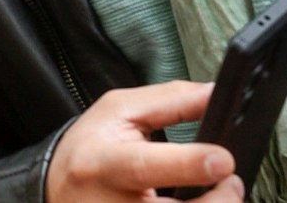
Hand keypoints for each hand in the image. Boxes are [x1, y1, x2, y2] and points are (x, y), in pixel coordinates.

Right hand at [45, 81, 241, 201]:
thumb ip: (171, 100)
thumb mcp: (119, 110)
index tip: (223, 160)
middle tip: (231, 183)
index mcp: (104, 162)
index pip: (145, 167)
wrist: (56, 189)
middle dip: (221, 202)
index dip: (188, 165)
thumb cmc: (89, 149)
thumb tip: (215, 93)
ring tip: (219, 196)